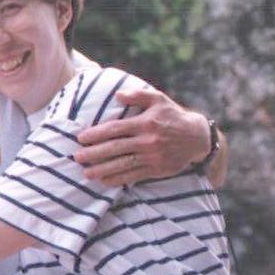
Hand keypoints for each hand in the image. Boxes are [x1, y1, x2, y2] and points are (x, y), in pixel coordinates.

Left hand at [74, 87, 209, 185]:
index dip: (96, 134)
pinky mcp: (156, 169)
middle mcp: (147, 140)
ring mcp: (152, 157)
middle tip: (77, 157)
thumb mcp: (158, 99)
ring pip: (123, 164)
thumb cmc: (172, 115)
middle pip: (116, 148)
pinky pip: (134, 176)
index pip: (116, 129)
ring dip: (103, 170)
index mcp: (145, 123)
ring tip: (86, 173)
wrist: (197, 137)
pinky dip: (118, 179)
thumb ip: (138, 95)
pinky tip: (104, 181)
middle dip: (94, 154)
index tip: (81, 138)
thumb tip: (117, 94)